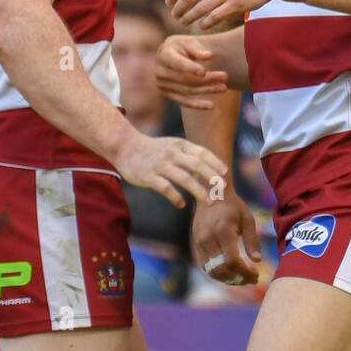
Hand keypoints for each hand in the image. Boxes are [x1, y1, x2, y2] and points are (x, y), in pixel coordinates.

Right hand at [112, 132, 226, 207]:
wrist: (125, 146)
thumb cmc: (154, 149)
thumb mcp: (173, 145)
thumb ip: (189, 154)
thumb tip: (211, 168)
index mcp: (180, 145)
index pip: (202, 153)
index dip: (215, 163)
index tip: (225, 174)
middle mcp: (172, 153)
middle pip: (197, 165)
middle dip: (212, 178)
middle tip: (222, 190)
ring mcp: (160, 165)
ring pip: (184, 178)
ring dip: (199, 191)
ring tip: (210, 202)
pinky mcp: (148, 176)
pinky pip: (166, 188)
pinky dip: (176, 197)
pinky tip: (183, 204)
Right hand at [155, 34, 229, 109]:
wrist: (171, 55)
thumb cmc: (183, 46)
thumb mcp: (190, 42)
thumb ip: (198, 49)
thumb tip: (209, 55)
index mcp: (164, 54)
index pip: (178, 63)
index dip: (190, 68)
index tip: (204, 71)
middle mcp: (160, 71)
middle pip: (186, 79)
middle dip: (207, 79)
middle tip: (225, 76)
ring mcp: (162, 84)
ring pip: (187, 90)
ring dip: (207, 90)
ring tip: (224, 88)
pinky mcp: (167, 93)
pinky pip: (183, 101)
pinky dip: (197, 105)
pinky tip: (211, 106)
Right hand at [192, 190, 262, 285]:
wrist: (211, 194)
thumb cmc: (233, 206)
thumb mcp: (248, 218)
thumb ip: (252, 240)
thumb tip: (257, 261)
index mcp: (223, 231)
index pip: (233, 260)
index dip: (245, 272)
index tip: (256, 275)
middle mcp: (209, 238)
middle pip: (221, 269)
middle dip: (237, 279)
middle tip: (251, 279)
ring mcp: (200, 242)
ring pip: (211, 270)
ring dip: (227, 279)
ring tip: (241, 278)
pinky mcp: (195, 244)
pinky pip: (205, 265)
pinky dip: (217, 273)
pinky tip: (230, 273)